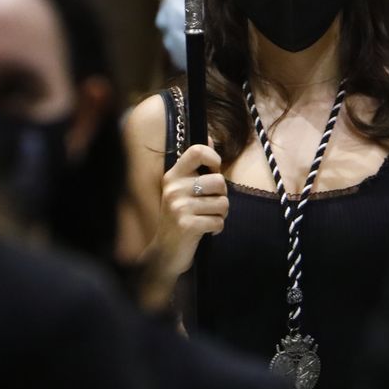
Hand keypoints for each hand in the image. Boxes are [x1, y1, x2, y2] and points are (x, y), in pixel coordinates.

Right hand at [149, 144, 227, 282]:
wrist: (165, 252)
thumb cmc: (180, 217)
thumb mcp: (183, 189)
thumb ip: (196, 167)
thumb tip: (209, 136)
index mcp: (172, 176)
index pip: (196, 151)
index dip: (213, 157)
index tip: (214, 169)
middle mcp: (174, 189)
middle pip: (219, 181)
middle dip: (222, 196)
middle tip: (211, 205)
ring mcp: (179, 207)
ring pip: (223, 203)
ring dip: (221, 214)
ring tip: (207, 218)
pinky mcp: (187, 225)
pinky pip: (219, 221)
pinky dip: (217, 228)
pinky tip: (205, 230)